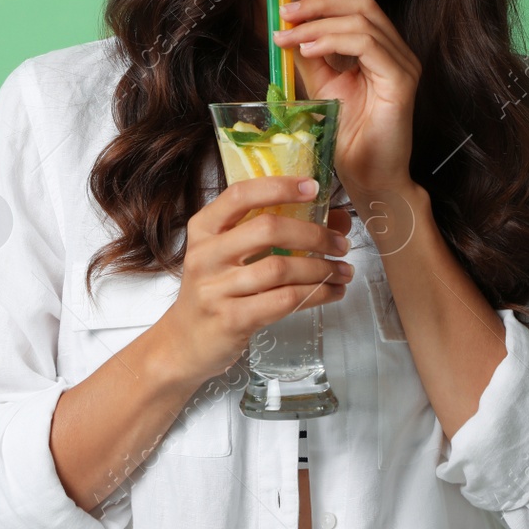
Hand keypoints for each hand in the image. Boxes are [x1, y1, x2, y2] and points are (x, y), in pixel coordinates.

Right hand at [153, 176, 353, 383]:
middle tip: (340, 244)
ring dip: (321, 268)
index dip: (279, 186)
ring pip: (280, 268)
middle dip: (313, 235)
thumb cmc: (215, 290)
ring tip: (343, 271)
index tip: (312, 186)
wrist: (185, 342)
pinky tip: (332, 292)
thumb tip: (337, 220)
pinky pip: (284, 300)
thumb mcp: (231, 254)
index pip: (240, 195)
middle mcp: (206, 254)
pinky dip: (316, 294)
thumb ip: (275, 233)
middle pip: (267, 229)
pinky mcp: (232, 319)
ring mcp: (216, 288)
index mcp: (204, 228)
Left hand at [273, 0, 421, 201]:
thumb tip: (287, 30)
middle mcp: (397, 52)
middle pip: (361, 5)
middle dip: (318, 1)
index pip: (353, 7)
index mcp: (380, 50)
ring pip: (362, 21)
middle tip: (284, 10)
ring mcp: (403, 65)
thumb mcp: (323, 88)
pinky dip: (334, 41)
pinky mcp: (401, 81)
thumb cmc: (350, 139)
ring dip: (318, 24)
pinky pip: (368, 46)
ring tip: (288, 36)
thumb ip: (310, 58)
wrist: (370, 180)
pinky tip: (308, 50)